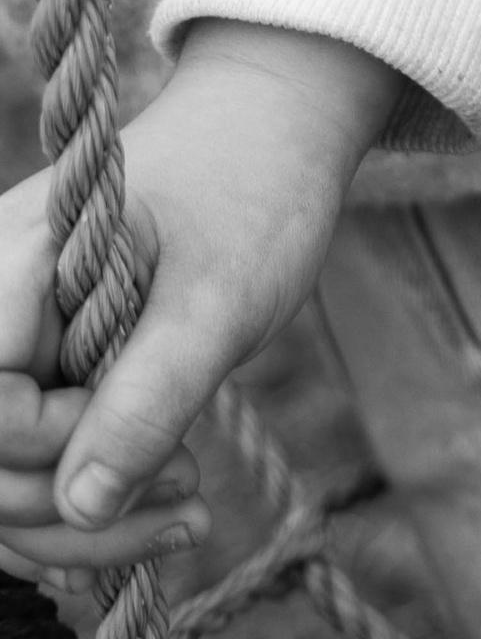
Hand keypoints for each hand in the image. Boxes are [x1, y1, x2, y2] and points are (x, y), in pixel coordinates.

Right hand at [0, 21, 394, 577]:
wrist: (274, 133)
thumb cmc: (253, 190)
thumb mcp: (219, 297)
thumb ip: (149, 397)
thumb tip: (82, 505)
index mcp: (14, 262)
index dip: (43, 441)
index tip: (140, 421)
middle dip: (71, 505)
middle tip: (188, 493)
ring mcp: (15, 340)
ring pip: (2, 479)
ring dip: (84, 521)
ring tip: (189, 513)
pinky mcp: (45, 371)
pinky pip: (29, 464)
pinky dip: (82, 506)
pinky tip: (142, 525)